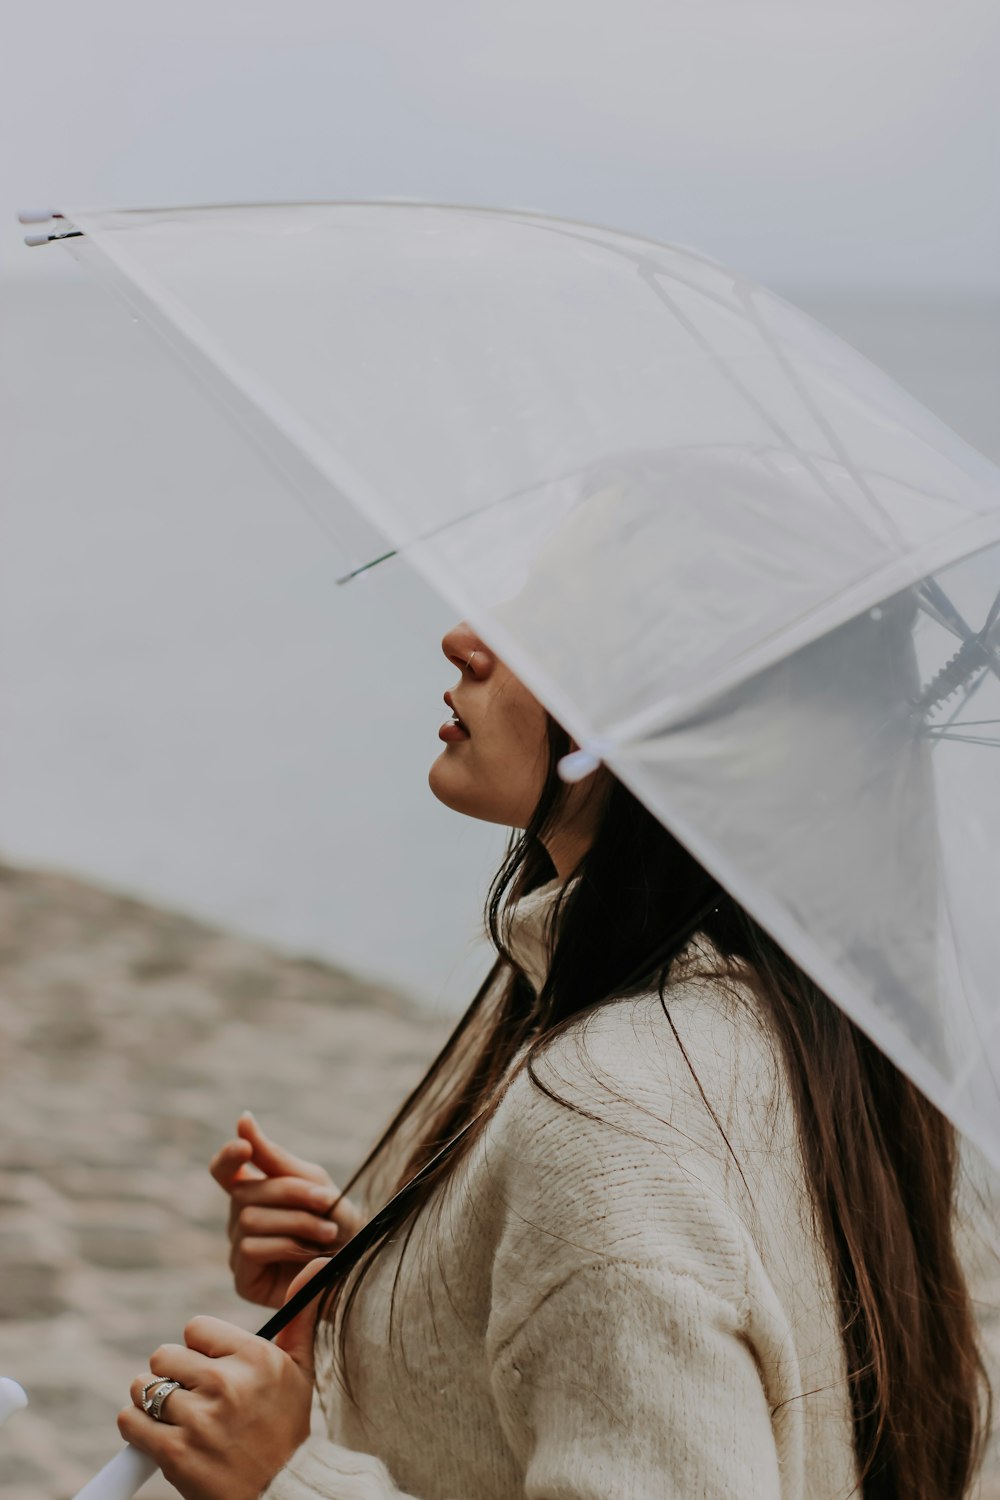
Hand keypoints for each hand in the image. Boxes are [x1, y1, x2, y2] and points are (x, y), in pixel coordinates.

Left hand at [120, 1260, 323, 1499]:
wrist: (282, 1493)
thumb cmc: (288, 1428)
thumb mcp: (300, 1369)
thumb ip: (302, 1314)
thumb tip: (319, 1261)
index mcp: (256, 1357)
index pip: (195, 1328)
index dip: (199, 1349)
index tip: (211, 1368)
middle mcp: (227, 1383)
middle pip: (164, 1354)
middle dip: (173, 1374)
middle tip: (192, 1394)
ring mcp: (200, 1419)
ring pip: (144, 1387)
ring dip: (152, 1400)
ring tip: (176, 1415)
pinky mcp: (175, 1454)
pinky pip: (131, 1421)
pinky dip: (136, 1426)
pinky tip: (159, 1433)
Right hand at [210, 1112, 364, 1307]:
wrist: (358, 1264)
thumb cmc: (336, 1219)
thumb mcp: (311, 1181)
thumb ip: (273, 1157)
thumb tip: (242, 1118)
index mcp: (253, 1193)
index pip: (224, 1171)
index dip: (228, 1157)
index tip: (245, 1146)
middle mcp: (239, 1221)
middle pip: (244, 1193)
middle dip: (291, 1192)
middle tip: (326, 1200)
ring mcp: (238, 1252)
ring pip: (249, 1220)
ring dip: (296, 1221)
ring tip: (328, 1230)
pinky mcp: (244, 1280)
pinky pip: (251, 1249)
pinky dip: (286, 1245)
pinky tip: (309, 1252)